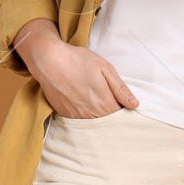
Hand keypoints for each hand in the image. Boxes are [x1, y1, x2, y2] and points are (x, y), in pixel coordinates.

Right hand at [22, 28, 138, 119]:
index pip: (121, 117)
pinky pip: (79, 120)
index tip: (122, 105)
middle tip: (108, 102)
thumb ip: (120, 88)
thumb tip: (134, 105)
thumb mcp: (105, 68)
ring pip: (93, 123)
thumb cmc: (78, 60)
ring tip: (94, 102)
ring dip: (97, 117)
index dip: (123, 111)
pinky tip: (81, 103)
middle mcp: (91, 114)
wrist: (49, 60)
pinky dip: (83, 115)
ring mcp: (76, 116)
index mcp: (104, 103)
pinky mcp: (64, 114)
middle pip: (108, 123)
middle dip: (111, 116)